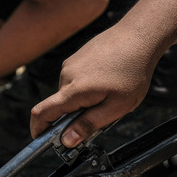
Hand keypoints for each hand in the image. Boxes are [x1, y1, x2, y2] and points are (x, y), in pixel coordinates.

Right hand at [30, 26, 155, 147]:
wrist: (139, 36)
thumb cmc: (132, 71)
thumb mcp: (116, 107)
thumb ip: (89, 125)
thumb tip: (67, 140)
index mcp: (74, 90)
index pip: (42, 113)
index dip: (38, 129)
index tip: (40, 139)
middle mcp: (66, 75)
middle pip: (60, 105)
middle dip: (75, 117)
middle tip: (103, 117)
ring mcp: (71, 64)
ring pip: (71, 93)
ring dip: (84, 102)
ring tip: (111, 96)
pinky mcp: (77, 57)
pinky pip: (76, 80)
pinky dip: (87, 89)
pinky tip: (108, 83)